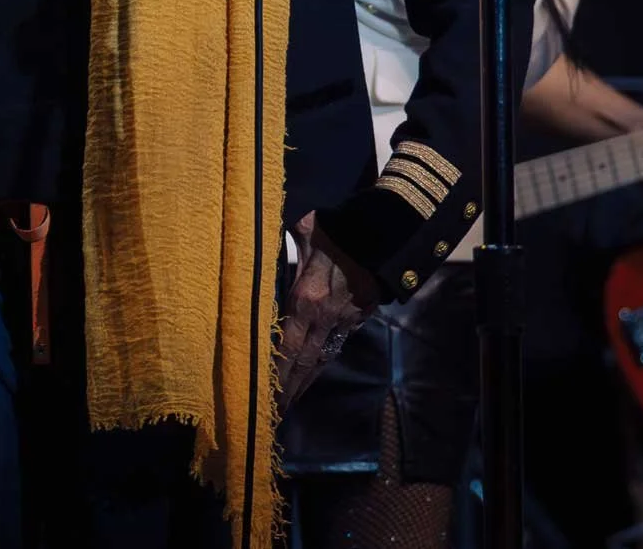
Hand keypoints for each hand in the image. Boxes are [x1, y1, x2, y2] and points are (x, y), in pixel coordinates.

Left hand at [277, 211, 378, 408]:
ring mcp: (343, 320)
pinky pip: (334, 346)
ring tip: (286, 405)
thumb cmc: (338, 228)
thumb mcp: (304, 230)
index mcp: (305, 298)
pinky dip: (319, 364)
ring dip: (302, 383)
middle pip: (302, 362)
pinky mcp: (357, 318)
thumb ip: (281, 242)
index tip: (261, 395)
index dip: (274, 373)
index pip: (286, 346)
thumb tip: (257, 237)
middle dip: (286, 390)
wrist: (386, 233)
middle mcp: (323, 317)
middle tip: (269, 415)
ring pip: (319, 358)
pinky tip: (307, 376)